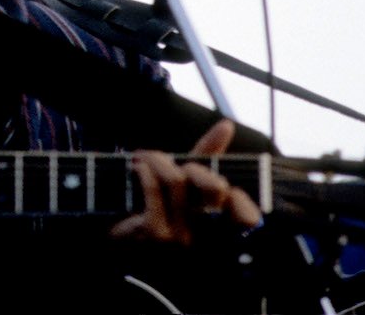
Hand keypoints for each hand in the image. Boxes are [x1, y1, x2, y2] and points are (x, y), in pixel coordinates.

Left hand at [110, 119, 261, 246]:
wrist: (117, 226)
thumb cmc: (157, 203)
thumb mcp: (186, 178)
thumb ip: (208, 153)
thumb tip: (227, 124)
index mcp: (218, 225)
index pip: (247, 216)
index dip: (241, 201)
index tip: (225, 189)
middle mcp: (204, 236)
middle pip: (215, 188)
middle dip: (195, 168)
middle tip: (174, 164)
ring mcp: (181, 239)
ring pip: (178, 180)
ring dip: (158, 159)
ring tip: (144, 158)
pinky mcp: (156, 235)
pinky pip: (154, 190)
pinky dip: (145, 170)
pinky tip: (137, 168)